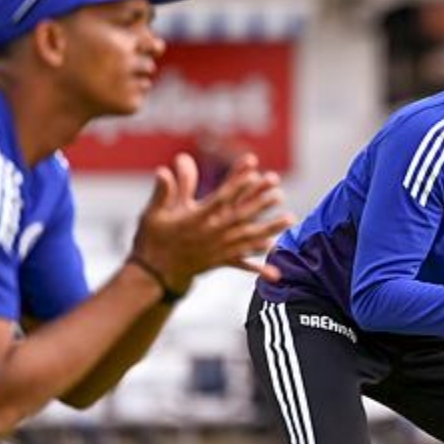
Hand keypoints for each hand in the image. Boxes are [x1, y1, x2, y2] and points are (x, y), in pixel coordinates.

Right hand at [129, 153, 295, 294]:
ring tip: (290, 218)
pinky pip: (243, 262)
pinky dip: (260, 263)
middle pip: (240, 215)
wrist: (153, 274)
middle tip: (279, 191)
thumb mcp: (154, 214)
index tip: (253, 170)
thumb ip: (164, 192)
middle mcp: (211, 234)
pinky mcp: (220, 262)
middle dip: (261, 203)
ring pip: (248, 237)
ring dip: (270, 228)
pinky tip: (277, 261)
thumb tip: (164, 169)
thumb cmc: (153, 239)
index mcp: (196, 219)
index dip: (237, 183)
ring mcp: (217, 249)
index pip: (220, 197)